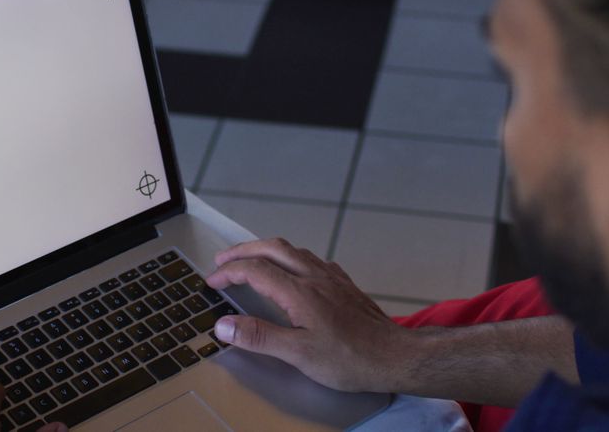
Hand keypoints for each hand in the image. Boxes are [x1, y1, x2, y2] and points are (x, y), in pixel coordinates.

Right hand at [206, 238, 416, 392]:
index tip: (212, 281)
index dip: (229, 273)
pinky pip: (312, 259)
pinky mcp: (344, 284)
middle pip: (272, 249)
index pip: (254, 270)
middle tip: (223, 260)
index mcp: (299, 292)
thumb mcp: (298, 354)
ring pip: (293, 250)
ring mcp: (332, 278)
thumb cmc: (350, 359)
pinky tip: (294, 271)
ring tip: (251, 259)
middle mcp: (315, 277)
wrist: (395, 356)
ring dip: (266, 250)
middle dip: (243, 250)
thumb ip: (260, 337)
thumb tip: (224, 324)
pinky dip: (292, 258)